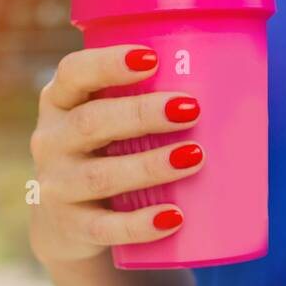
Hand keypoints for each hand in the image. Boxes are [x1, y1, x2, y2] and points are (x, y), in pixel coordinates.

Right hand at [28, 45, 205, 264]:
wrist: (66, 223)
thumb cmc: (106, 152)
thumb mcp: (109, 121)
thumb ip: (146, 99)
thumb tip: (234, 83)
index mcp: (61, 101)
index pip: (74, 73)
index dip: (108, 64)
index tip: (152, 58)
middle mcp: (51, 140)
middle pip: (91, 122)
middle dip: (142, 114)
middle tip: (191, 109)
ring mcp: (57, 185)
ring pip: (101, 175)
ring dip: (150, 166)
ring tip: (195, 156)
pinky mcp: (70, 227)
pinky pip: (105, 227)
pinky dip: (141, 223)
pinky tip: (173, 216)